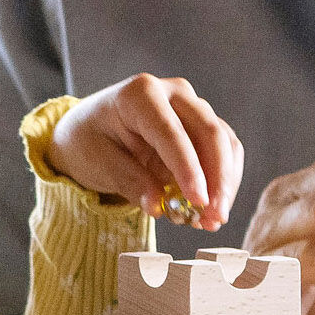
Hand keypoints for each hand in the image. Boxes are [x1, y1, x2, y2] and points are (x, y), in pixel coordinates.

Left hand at [47, 75, 243, 232]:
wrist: (90, 131)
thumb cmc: (89, 141)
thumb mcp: (98, 162)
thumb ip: (129, 181)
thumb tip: (158, 206)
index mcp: (141, 94)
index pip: (171, 132)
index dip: (188, 168)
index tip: (199, 201)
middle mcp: (173, 93)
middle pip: (209, 132)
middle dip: (217, 179)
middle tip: (214, 218)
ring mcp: (192, 106)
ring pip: (224, 143)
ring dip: (224, 184)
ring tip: (210, 221)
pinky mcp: (202, 126)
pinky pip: (224, 153)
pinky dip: (222, 183)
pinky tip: (209, 211)